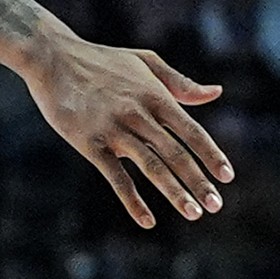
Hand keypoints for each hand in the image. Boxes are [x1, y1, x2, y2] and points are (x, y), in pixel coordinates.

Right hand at [26, 31, 228, 227]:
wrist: (52, 57)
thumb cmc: (101, 60)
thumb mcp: (145, 62)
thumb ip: (180, 83)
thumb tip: (216, 93)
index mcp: (155, 96)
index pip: (191, 131)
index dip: (211, 155)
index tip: (227, 177)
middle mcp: (139, 113)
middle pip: (176, 153)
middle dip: (199, 181)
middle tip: (216, 205)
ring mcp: (114, 129)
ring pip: (151, 166)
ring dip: (175, 193)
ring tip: (194, 214)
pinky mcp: (90, 143)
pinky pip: (115, 177)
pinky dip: (132, 200)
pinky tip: (147, 221)